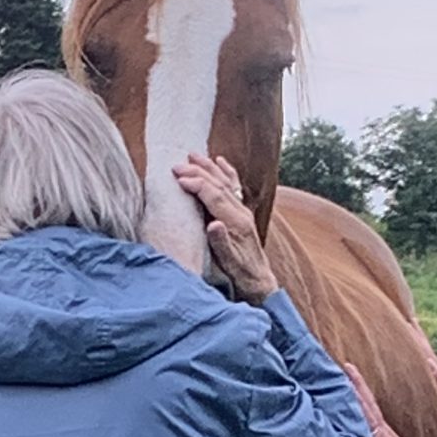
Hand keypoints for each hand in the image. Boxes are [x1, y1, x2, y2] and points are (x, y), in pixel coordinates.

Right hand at [172, 153, 275, 302]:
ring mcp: (243, 211)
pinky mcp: (243, 213)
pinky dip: (227, 171)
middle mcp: (242, 212)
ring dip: (209, 168)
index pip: (214, 196)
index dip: (197, 184)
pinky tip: (220, 161)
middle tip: (177, 165)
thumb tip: (213, 224)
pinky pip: (234, 186)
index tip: (178, 179)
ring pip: (225, 182)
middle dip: (198, 172)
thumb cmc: (241, 274)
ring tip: (193, 156)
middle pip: (218, 185)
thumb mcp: (229, 262)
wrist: (259, 281)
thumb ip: (221, 243)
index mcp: (237, 222)